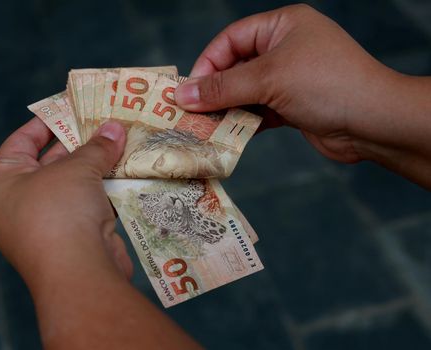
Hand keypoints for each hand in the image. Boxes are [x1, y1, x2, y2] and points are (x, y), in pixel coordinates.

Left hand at [0, 118, 132, 287]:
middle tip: (103, 122)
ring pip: (73, 186)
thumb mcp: (75, 169)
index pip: (20, 143)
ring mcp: (45, 225)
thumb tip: (114, 128)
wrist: (78, 274)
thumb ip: (95, 146)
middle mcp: (18, 205)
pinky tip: (125, 172)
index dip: (45, 122)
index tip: (68, 106)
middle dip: (78, 143)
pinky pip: (87, 206)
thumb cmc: (60, 213)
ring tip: (120, 141)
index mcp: (2, 185)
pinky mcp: (72, 239)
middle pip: (49, 163)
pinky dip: (104, 190)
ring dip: (96, 167)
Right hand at [175, 4, 408, 163]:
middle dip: (215, 90)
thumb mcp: (269, 78)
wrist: (373, 122)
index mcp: (282, 26)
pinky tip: (231, 134)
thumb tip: (183, 94)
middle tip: (192, 112)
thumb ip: (223, 87)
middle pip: (236, 67)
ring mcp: (290, 78)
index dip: (208, 63)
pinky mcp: (293, 106)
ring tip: (206, 126)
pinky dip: (245, 122)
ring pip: (247, 91)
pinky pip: (260, 111)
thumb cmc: (325, 84)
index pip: (231, 39)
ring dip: (228, 109)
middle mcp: (285, 49)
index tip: (190, 90)